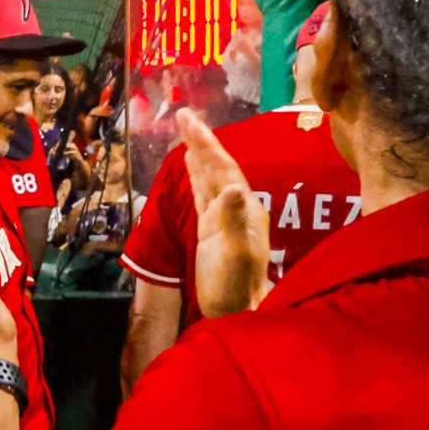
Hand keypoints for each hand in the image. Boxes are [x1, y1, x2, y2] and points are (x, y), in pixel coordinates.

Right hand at [178, 109, 270, 317]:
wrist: (237, 313)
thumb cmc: (236, 287)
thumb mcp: (236, 254)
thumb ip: (234, 220)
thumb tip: (230, 188)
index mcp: (244, 210)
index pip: (224, 169)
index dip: (207, 145)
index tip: (189, 122)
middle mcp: (237, 208)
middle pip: (217, 167)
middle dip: (201, 141)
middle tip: (184, 116)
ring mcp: (224, 218)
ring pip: (209, 177)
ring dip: (198, 153)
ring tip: (187, 131)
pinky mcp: (212, 229)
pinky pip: (203, 194)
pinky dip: (196, 176)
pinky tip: (191, 164)